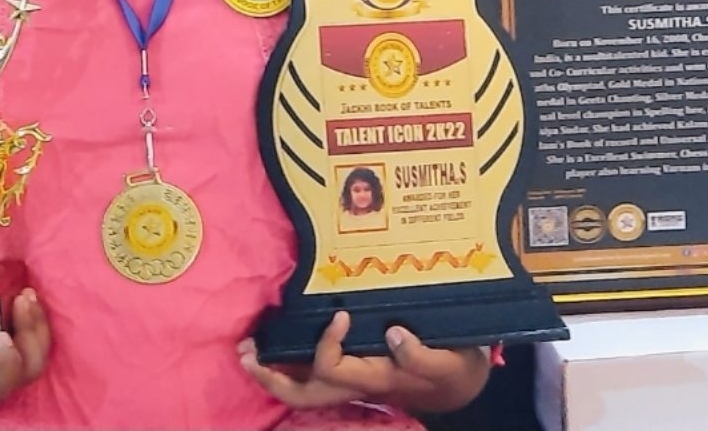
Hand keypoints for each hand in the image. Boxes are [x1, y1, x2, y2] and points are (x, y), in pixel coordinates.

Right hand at [0, 289, 50, 406]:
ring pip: (33, 351)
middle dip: (32, 337)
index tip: (1, 336)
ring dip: (37, 323)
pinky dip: (33, 315)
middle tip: (24, 300)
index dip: (6, 367)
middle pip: (25, 370)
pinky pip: (28, 332)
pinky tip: (26, 291)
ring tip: (28, 293)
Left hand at [239, 311, 490, 413]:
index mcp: (375, 380)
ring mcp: (351, 382)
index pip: (335, 370)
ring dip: (272, 374)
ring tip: (248, 351)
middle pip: (304, 393)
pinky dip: (289, 365)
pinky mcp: (352, 373)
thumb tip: (394, 334)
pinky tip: (276, 345)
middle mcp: (356, 385)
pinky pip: (313, 376)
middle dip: (271, 377)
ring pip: (303, 390)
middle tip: (246, 352)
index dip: (327, 345)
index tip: (339, 314)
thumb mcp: (449, 363)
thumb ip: (422, 354)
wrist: (460, 384)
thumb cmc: (454, 369)